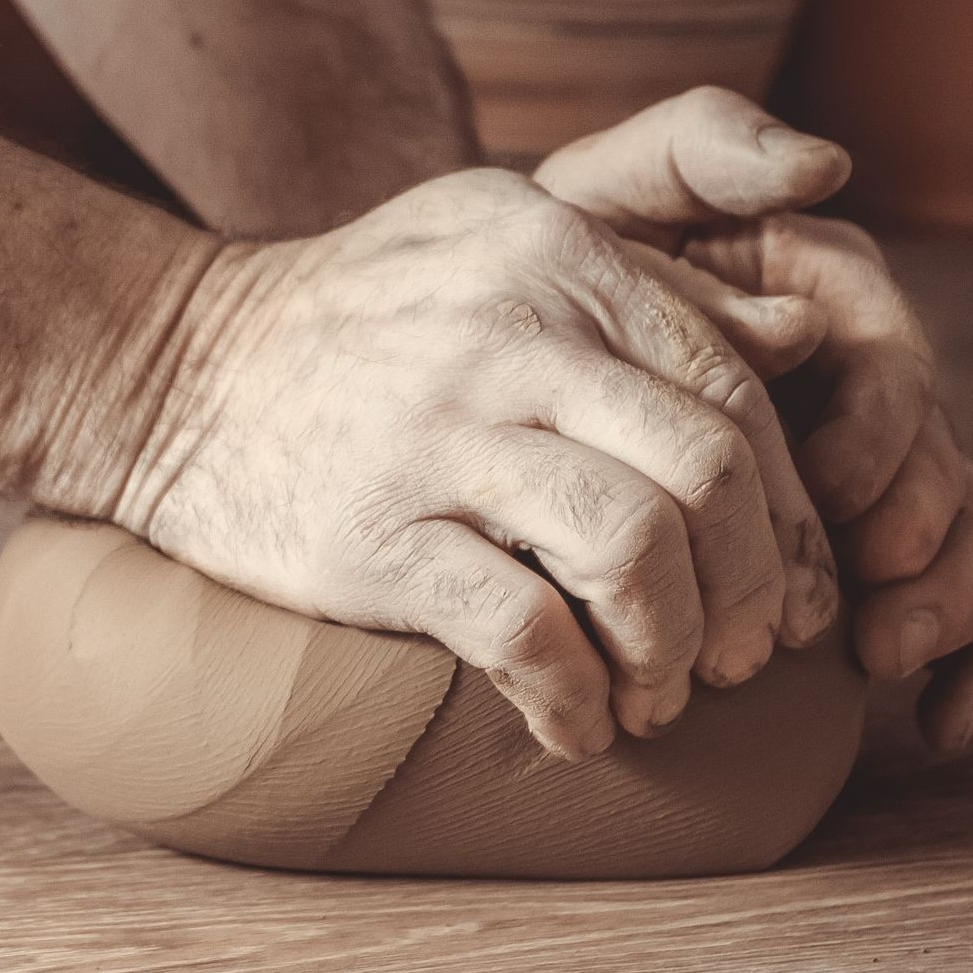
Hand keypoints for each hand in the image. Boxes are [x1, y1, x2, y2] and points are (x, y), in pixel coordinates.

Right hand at [106, 166, 836, 760]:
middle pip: (708, 472)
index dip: (788, 503)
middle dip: (753, 587)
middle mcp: (508, 329)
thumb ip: (649, 280)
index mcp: (553, 251)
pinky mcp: (375, 535)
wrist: (165, 370)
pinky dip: (573, 703)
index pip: (732, 384)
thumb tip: (808, 337)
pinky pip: (525, 634)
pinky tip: (574, 729)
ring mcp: (438, 434)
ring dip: (671, 651)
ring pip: (634, 553)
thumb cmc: (356, 318)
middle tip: (742, 655)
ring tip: (659, 696)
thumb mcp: (495, 242)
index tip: (784, 579)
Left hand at [535, 87, 972, 754]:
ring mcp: (869, 473)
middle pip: (945, 454)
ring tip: (884, 656)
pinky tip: (938, 727)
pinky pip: (961, 614)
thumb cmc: (542, 278)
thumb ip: (701, 152)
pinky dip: (971, 670)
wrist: (479, 371)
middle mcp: (861, 381)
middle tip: (870, 592)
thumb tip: (823, 165)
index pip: (895, 355)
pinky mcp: (861, 554)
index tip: (829, 484)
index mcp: (821, 294)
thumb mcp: (602, 196)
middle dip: (921, 526)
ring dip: (957, 599)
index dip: (881, 424)